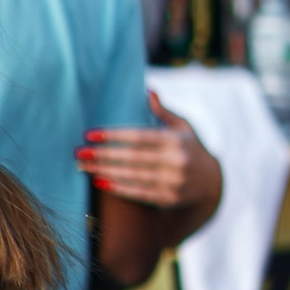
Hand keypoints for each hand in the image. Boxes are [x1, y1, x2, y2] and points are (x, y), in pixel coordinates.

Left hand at [81, 91, 218, 207]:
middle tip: (78, 152)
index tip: (89, 134)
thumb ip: (164, 111)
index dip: (113, 135)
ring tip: (82, 166)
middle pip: (132, 157)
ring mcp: (174, 182)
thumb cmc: (190, 148)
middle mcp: (177, 161)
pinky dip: (119, 188)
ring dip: (104, 171)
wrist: (211, 182)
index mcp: (177, 141)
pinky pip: (140, 193)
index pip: (140, 137)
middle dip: (102, 155)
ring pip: (133, 176)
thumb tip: (148, 90)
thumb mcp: (183, 127)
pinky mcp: (170, 198)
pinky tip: (100, 182)